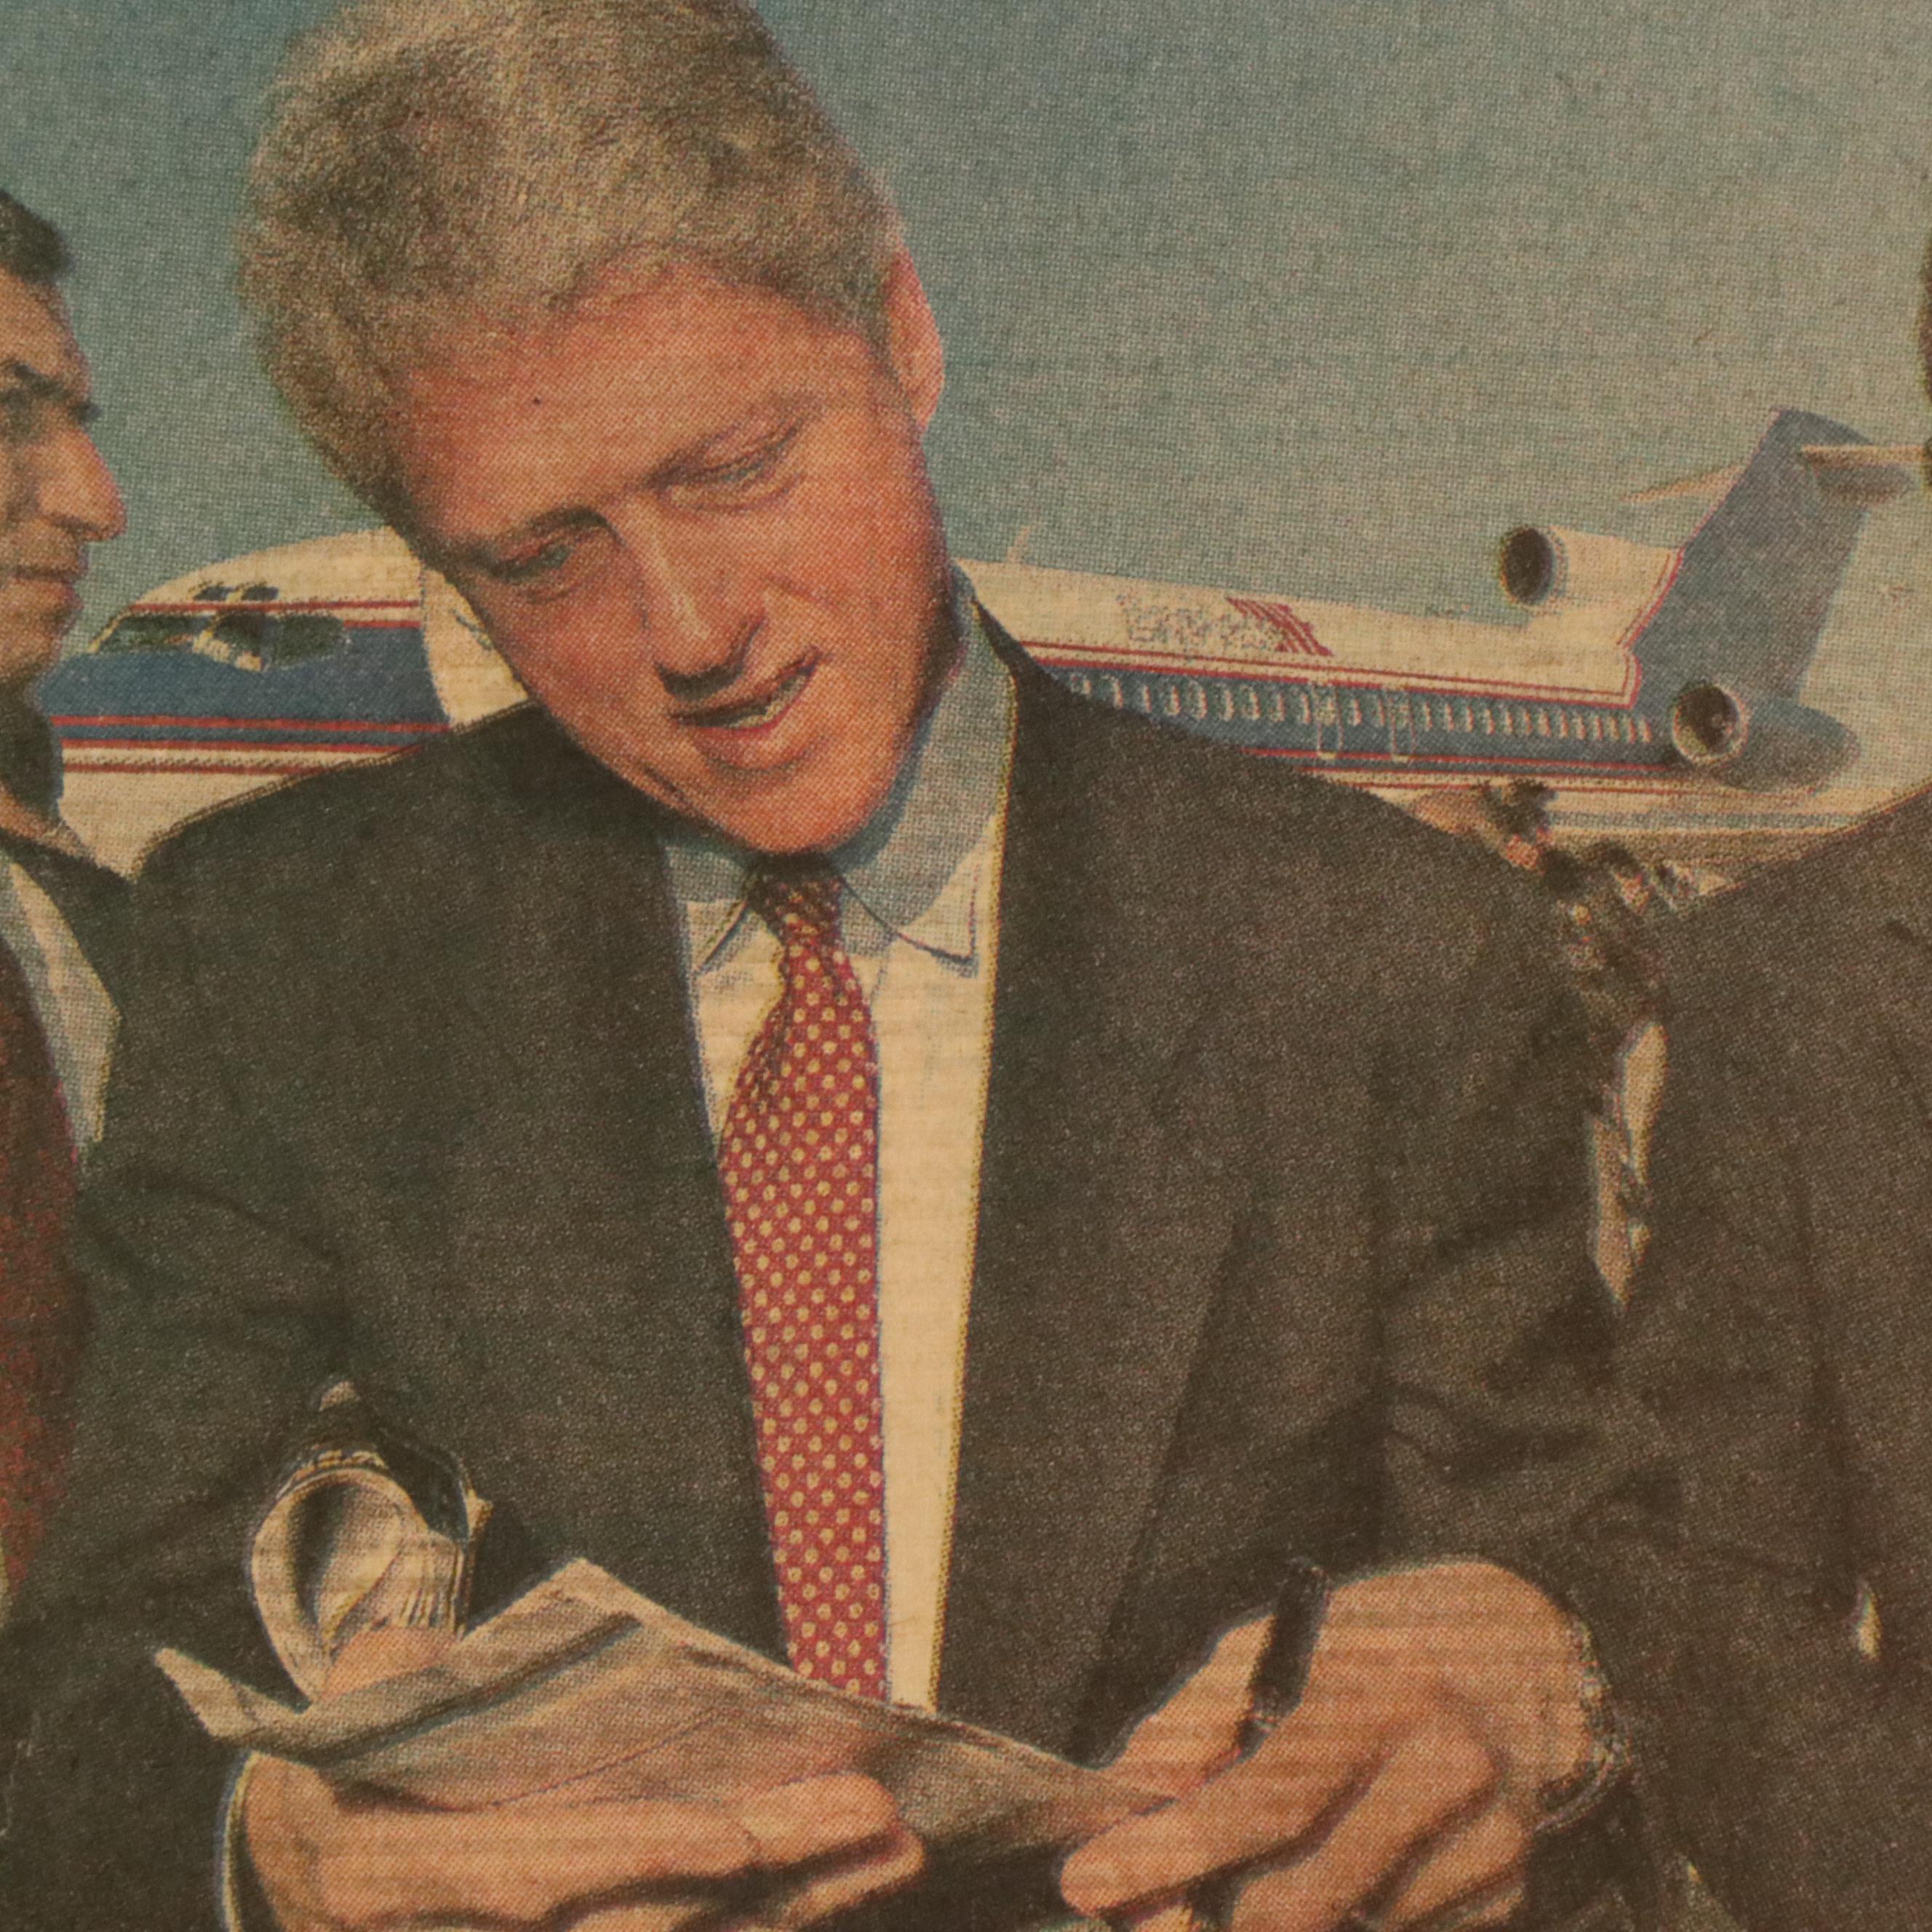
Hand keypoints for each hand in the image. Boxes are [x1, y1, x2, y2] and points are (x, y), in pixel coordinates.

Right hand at [241, 1626, 925, 1930]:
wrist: (297, 1858)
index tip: (737, 1837)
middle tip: (877, 1817)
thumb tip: (454, 1656)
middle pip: (639, 1925)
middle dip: (768, 1877)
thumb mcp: (344, 1697)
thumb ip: (394, 1675)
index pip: (532, 1873)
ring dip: (799, 1903)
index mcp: (390, 1875)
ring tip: (897, 1841)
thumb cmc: (342, 1751)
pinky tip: (847, 1886)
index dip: (634, 1859)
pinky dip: (768, 1924)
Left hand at [1060, 1562, 1593, 1931]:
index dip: (1166, 1851)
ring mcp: (1485, 1846)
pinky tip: (1320, 1876)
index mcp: (1379, 1692)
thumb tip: (1127, 1792)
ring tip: (1221, 1891)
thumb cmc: (1385, 1638)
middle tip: (1143, 1913)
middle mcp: (1442, 1772)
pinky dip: (1337, 1921)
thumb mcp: (1285, 1640)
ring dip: (1262, 1925)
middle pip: (1298, 1900)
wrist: (1539, 1650)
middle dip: (1200, 1923)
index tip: (1086, 1880)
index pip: (1260, 1798)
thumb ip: (1201, 1716)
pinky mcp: (1508, 1894)